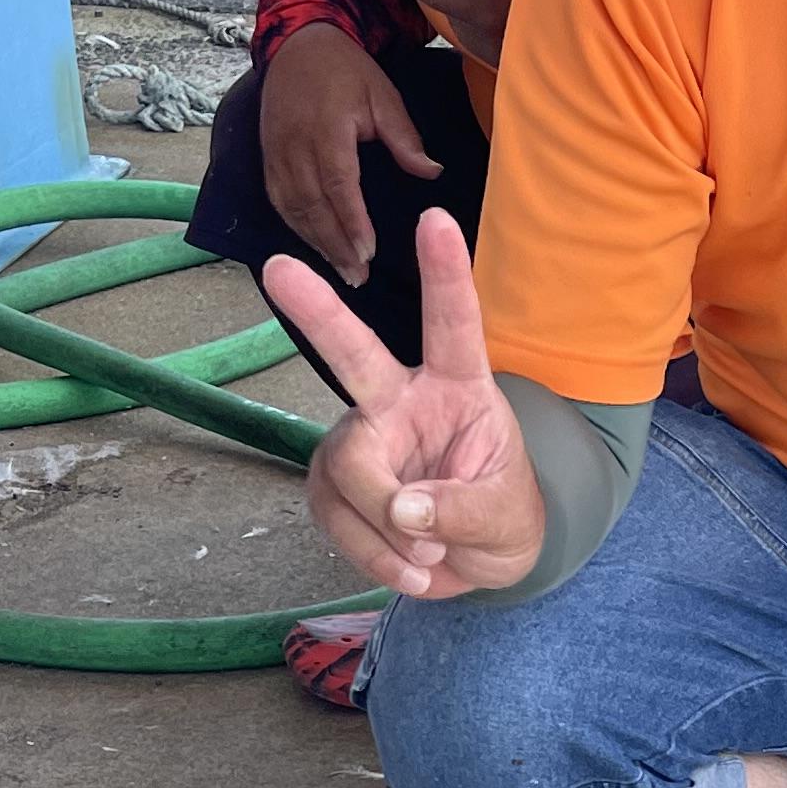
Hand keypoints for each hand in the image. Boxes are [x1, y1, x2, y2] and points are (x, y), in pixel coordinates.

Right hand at [259, 23, 439, 287]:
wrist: (298, 44)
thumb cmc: (347, 70)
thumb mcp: (383, 95)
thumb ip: (404, 137)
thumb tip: (433, 173)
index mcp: (326, 128)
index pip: (338, 183)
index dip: (351, 220)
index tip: (368, 251)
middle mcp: (295, 144)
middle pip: (312, 204)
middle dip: (334, 244)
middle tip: (357, 277)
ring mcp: (275, 152)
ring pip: (292, 207)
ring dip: (314, 243)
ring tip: (341, 272)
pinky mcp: (266, 156)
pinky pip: (277, 199)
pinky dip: (295, 227)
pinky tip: (314, 248)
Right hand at [277, 212, 546, 598]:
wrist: (475, 564)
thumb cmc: (501, 517)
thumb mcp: (506, 518)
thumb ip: (463, 511)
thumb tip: (404, 510)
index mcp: (458, 388)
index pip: (452, 325)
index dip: (444, 275)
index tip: (436, 220)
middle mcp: (400, 401)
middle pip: (355, 355)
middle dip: (318, 313)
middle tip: (279, 268)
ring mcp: (360, 440)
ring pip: (351, 472)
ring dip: (391, 531)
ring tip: (433, 556)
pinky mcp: (331, 484)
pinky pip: (338, 518)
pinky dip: (375, 557)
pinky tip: (409, 567)